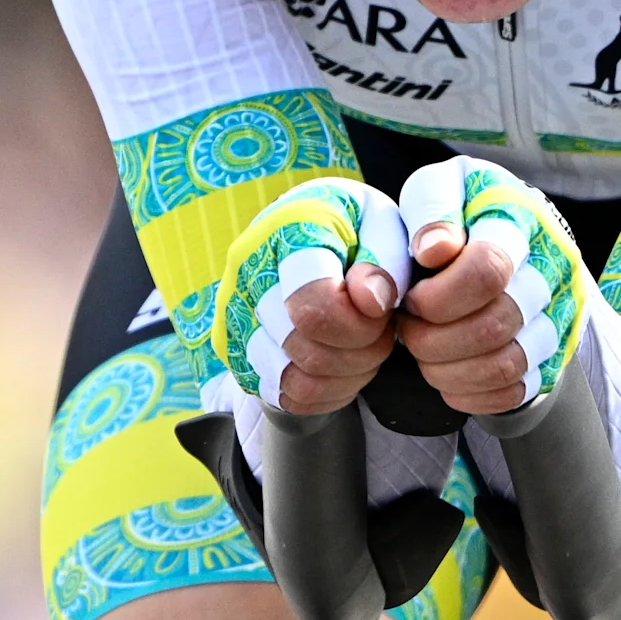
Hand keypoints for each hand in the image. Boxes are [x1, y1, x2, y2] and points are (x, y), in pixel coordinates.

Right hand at [209, 175, 412, 412]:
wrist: (310, 234)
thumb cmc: (354, 227)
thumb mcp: (383, 223)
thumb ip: (385, 256)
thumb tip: (372, 301)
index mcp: (285, 230)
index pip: (312, 306)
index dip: (360, 323)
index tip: (384, 308)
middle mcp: (247, 273)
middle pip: (308, 350)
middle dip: (363, 349)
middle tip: (383, 327)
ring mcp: (235, 316)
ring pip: (298, 380)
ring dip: (349, 373)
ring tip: (367, 344)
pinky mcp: (237, 352)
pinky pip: (289, 396)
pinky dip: (330, 390)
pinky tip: (345, 362)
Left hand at [389, 157, 589, 415]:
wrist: (511, 237)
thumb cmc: (461, 212)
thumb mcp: (439, 188)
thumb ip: (431, 208)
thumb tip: (434, 251)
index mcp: (522, 220)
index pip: (489, 270)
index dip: (439, 295)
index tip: (413, 294)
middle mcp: (553, 268)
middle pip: (495, 324)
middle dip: (433, 336)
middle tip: (408, 324)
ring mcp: (560, 315)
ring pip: (505, 364)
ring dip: (446, 368)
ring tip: (421, 349)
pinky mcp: (554, 353)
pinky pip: (514, 391)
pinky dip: (468, 391)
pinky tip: (444, 371)